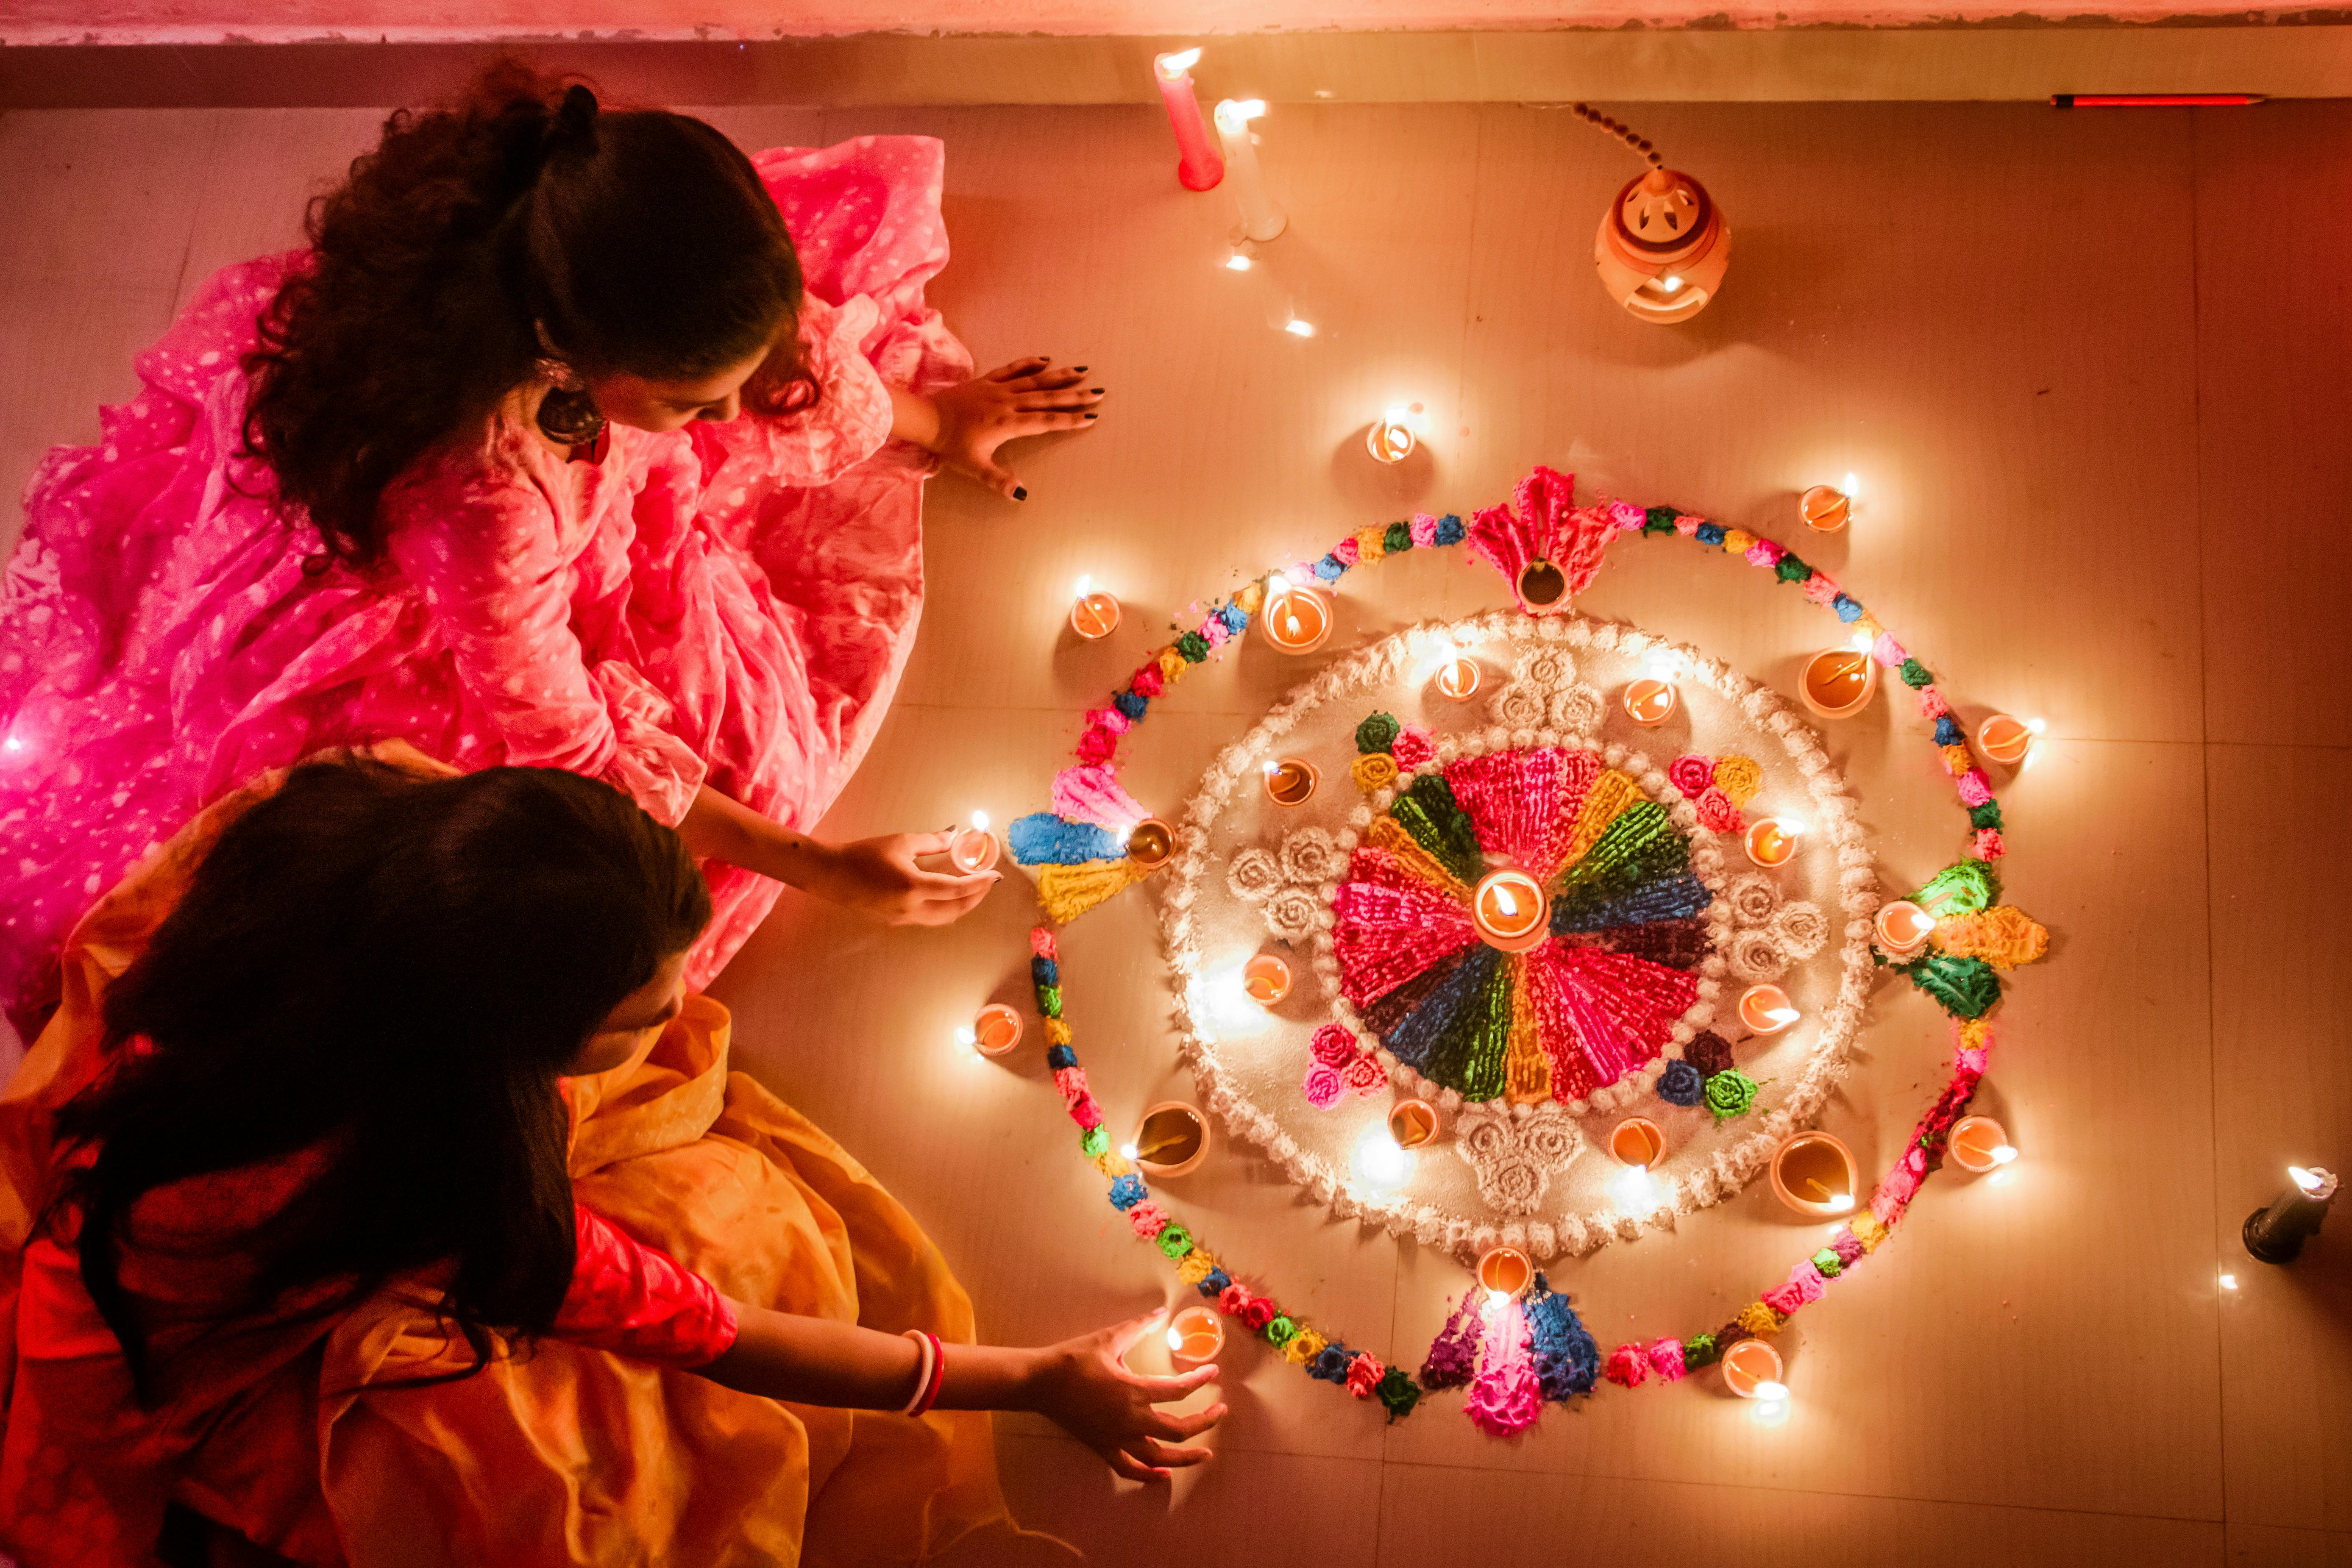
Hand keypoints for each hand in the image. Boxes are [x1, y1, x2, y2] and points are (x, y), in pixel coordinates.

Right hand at [797, 832, 995, 925]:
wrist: (831, 875)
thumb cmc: (863, 854)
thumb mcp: (901, 842)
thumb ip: (932, 842)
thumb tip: (955, 834)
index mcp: (913, 887)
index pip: (957, 890)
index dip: (979, 883)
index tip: (995, 875)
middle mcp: (910, 909)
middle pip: (955, 910)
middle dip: (976, 897)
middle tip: (986, 882)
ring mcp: (902, 919)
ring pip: (943, 918)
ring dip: (961, 905)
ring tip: (971, 888)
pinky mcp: (895, 922)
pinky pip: (928, 918)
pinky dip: (944, 907)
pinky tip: (946, 893)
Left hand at [926, 357, 1103, 499]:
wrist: (926, 418)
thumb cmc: (950, 444)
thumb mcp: (973, 467)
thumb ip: (998, 480)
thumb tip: (1021, 493)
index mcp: (1008, 424)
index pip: (1046, 422)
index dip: (1069, 420)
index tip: (1090, 417)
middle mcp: (1008, 403)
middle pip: (1047, 398)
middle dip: (1074, 397)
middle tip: (1098, 393)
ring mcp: (998, 389)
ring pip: (1034, 380)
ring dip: (1059, 376)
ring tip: (1081, 372)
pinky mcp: (987, 381)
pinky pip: (1013, 369)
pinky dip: (1030, 363)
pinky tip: (1046, 360)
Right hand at [1025, 1310, 1223, 1481]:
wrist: (1039, 1383)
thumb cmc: (1073, 1359)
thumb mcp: (1108, 1338)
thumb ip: (1138, 1326)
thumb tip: (1160, 1312)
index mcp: (1133, 1391)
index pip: (1178, 1391)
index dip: (1200, 1381)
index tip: (1213, 1373)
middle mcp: (1130, 1420)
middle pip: (1178, 1429)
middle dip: (1205, 1422)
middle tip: (1220, 1412)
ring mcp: (1116, 1439)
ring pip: (1159, 1457)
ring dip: (1186, 1457)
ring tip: (1206, 1453)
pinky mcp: (1103, 1448)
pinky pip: (1130, 1469)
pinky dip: (1149, 1475)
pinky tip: (1164, 1474)